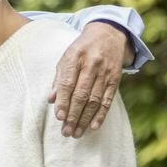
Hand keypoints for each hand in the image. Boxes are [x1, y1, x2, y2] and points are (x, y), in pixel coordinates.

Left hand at [48, 22, 127, 136]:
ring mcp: (105, 72)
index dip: (63, 102)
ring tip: (77, 133)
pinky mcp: (116, 78)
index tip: (59, 117)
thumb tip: (51, 100)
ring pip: (94, 100)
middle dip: (73, 115)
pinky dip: (101, 114)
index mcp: (74, 57)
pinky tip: (93, 126)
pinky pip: (108, 99)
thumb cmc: (81, 49)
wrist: (107, 33)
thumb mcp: (66, 58)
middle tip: (66, 132)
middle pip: (81, 95)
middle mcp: (91, 65)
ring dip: (85, 119)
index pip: (67, 83)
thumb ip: (58, 78)